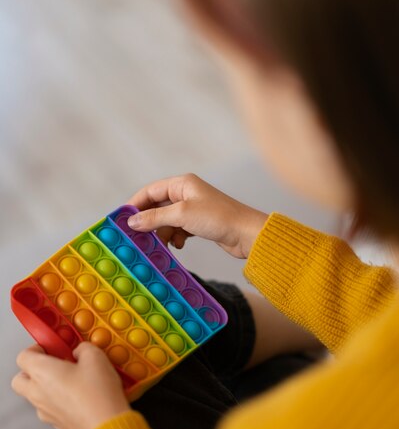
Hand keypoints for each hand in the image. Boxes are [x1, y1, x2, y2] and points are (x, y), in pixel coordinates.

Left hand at [11, 343, 129, 428]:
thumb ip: (83, 348)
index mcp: (41, 373)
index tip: (53, 346)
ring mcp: (45, 411)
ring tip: (73, 379)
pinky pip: (50, 408)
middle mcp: (37, 393)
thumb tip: (81, 351)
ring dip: (47, 385)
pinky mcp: (57, 424)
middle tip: (55, 363)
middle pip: (21, 379)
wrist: (106, 427)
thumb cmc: (98, 395)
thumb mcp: (96, 357)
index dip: (37, 348)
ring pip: (35, 395)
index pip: (24, 356)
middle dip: (34, 369)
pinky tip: (81, 396)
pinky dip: (59, 400)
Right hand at [128, 173, 267, 258]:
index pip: (150, 191)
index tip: (122, 220)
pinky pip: (178, 229)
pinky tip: (179, 245)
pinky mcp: (199, 223)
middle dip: (149, 222)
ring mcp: (193, 209)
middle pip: (157, 207)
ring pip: (167, 221)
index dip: (135, 205)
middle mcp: (187, 193)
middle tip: (137, 237)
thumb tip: (132, 221)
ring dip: (163, 233)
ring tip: (163, 245)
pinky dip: (176, 238)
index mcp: (182, 184)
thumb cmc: (218, 218)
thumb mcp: (182, 216)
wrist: (246, 235)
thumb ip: (155, 218)